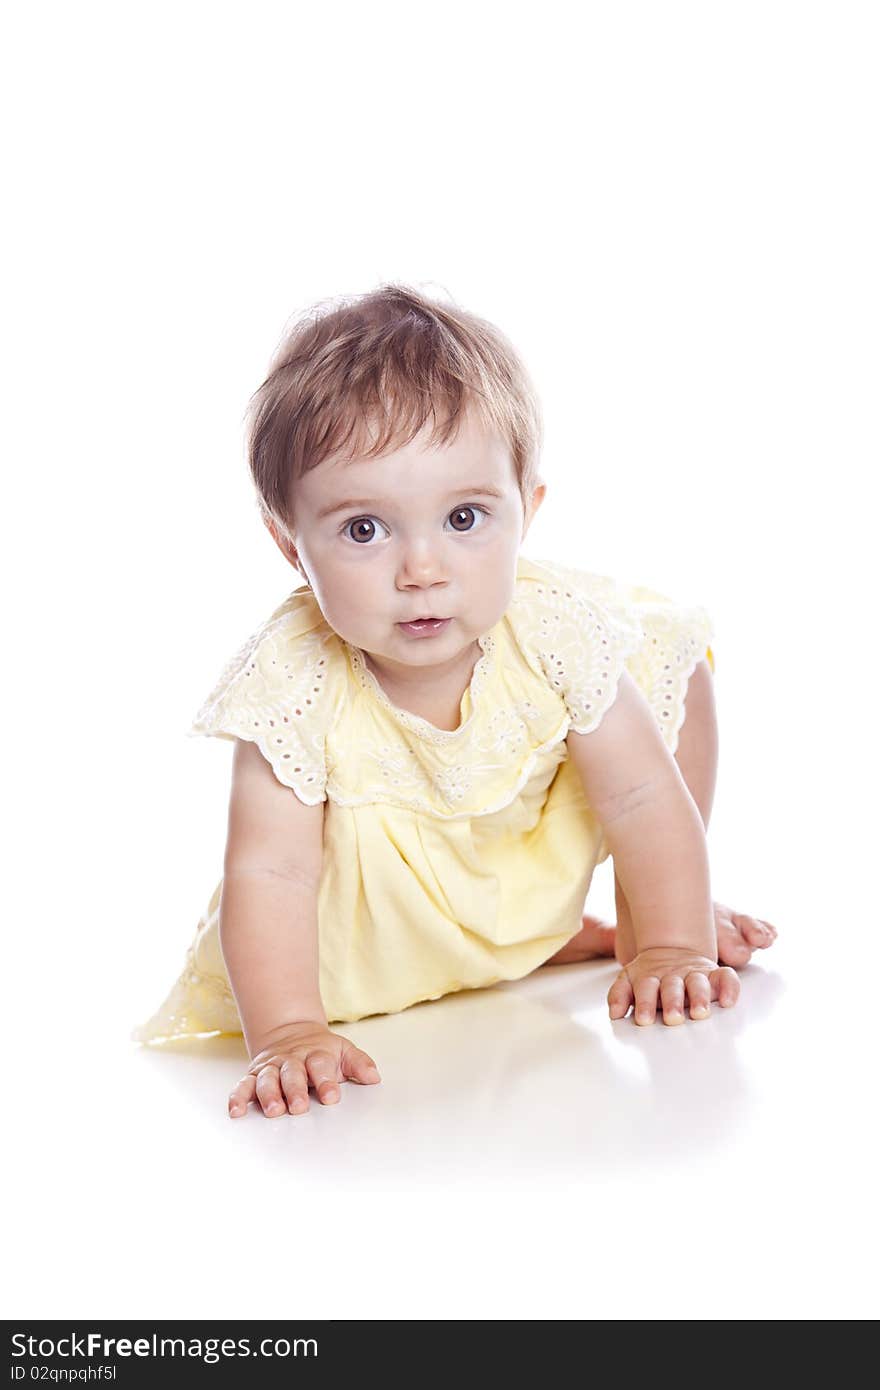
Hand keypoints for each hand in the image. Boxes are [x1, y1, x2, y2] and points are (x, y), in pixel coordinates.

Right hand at [228, 1021, 380, 1117]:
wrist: (291, 1032)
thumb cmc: (320, 1051)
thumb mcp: (343, 1051)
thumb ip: (359, 1063)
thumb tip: (374, 1077)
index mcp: (315, 1054)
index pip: (321, 1066)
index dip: (326, 1081)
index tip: (332, 1096)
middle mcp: (291, 1060)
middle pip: (292, 1074)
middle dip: (295, 1090)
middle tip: (300, 1107)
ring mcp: (271, 1067)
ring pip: (267, 1080)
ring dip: (269, 1095)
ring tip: (274, 1110)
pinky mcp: (254, 1075)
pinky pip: (243, 1085)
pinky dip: (238, 1097)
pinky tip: (236, 1111)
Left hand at [607, 946, 739, 1025]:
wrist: (672, 948)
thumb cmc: (651, 976)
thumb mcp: (629, 980)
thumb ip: (620, 995)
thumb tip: (615, 1013)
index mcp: (650, 977)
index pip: (646, 988)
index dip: (644, 1003)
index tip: (643, 1020)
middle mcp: (673, 976)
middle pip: (672, 988)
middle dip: (672, 1003)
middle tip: (672, 1018)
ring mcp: (695, 974)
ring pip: (698, 984)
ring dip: (699, 998)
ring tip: (700, 1013)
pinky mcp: (715, 975)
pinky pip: (726, 978)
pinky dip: (730, 988)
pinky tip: (728, 1001)